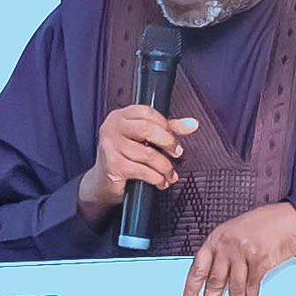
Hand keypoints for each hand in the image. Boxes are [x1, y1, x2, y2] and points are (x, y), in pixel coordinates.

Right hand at [77, 106, 200, 224]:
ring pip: (148, 154)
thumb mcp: (144, 139)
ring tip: (170, 174)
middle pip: (148, 129)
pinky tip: (160, 182)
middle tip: (177, 153)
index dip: (165, 124)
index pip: (146, 112)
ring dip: (165, 167)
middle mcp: (112, 128)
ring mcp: (111, 147)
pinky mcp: (113, 165)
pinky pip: (143, 171)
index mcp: (120, 116)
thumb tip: (192, 124)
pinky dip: (157, 178)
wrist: (102, 183)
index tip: (175, 138)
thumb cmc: (125, 157)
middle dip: (168, 142)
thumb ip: (167, 129)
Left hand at [182, 203, 295, 295]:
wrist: (287, 219)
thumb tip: (215, 285)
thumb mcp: (232, 235)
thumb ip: (221, 256)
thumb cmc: (259, 227)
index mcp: (214, 241)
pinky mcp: (260, 260)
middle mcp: (225, 247)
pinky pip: (252, 286)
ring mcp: (242, 253)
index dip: (191, 291)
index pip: (197, 270)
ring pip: (234, 289)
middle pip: (214, 283)